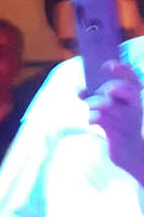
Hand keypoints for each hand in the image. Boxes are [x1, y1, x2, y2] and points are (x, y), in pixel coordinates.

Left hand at [83, 61, 143, 183]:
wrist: (130, 152)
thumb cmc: (120, 126)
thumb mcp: (114, 109)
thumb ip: (100, 97)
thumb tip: (79, 91)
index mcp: (136, 97)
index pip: (133, 77)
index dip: (122, 69)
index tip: (108, 65)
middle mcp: (134, 106)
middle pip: (115, 88)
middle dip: (103, 90)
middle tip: (99, 97)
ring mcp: (126, 119)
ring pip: (105, 103)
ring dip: (93, 104)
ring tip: (91, 110)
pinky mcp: (117, 132)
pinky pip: (100, 118)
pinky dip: (91, 117)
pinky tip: (92, 122)